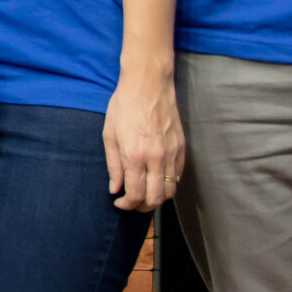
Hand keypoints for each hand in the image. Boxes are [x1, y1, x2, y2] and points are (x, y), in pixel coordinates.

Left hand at [103, 69, 185, 211]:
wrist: (148, 84)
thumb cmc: (124, 106)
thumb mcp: (109, 135)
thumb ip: (113, 165)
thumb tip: (114, 189)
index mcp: (134, 156)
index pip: (136, 195)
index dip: (127, 205)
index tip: (120, 203)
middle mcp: (156, 158)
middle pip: (155, 199)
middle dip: (142, 208)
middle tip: (132, 204)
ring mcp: (171, 154)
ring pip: (170, 191)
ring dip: (157, 199)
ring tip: (144, 195)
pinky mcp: (182, 148)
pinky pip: (178, 176)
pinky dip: (168, 184)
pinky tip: (156, 179)